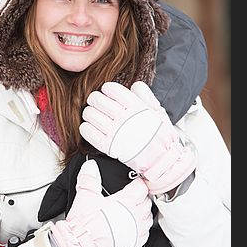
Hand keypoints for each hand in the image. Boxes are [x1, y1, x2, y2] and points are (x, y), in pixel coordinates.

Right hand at [49, 159, 151, 246]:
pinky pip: (146, 232)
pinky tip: (132, 226)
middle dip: (140, 197)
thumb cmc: (85, 222)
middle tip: (130, 196)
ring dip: (143, 212)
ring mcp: (137, 229)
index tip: (133, 183)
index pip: (142, 186)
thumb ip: (89, 177)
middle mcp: (136, 214)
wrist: (82, 244)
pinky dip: (141, 228)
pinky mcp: (135, 242)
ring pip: (149, 216)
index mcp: (127, 200)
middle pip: (147, 200)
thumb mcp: (85, 194)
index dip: (137, 183)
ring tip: (132, 210)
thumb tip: (91, 166)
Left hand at [79, 82, 195, 194]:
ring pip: (89, 114)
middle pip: (97, 100)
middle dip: (95, 99)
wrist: (160, 161)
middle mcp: (124, 118)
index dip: (107, 89)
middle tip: (97, 103)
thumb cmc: (160, 136)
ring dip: (88, 113)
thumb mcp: (159, 112)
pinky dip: (85, 128)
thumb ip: (146, 96)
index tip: (107, 92)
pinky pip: (88, 132)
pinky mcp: (108, 146)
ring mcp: (115, 132)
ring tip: (93, 115)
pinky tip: (89, 127)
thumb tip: (136, 85)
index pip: (112, 89)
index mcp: (136, 107)